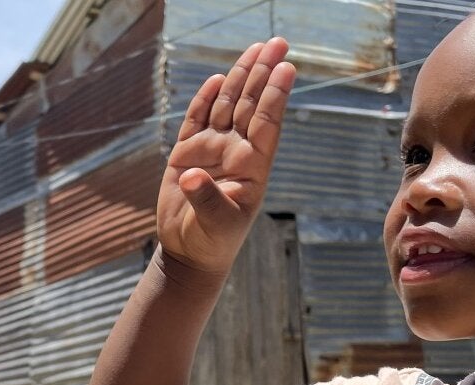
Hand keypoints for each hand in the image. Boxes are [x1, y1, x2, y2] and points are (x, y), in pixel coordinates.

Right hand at [157, 37, 295, 273]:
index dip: (275, 94)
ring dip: (240, 77)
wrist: (190, 253)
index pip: (266, 122)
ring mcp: (211, 150)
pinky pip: (197, 119)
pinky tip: (216, 79)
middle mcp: (235, 151)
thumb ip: (206, 199)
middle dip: (263, 73)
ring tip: (255, 48)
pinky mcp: (186, 154)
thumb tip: (191, 175)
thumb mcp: (215, 223)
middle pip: (251, 104)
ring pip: (228, 105)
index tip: (287, 67)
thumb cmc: (212, 241)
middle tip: (278, 41)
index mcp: (251, 166)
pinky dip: (206, 99)